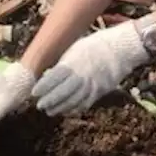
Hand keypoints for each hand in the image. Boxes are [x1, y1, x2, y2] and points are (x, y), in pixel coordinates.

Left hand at [31, 23, 148, 116]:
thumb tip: (50, 75)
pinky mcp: (100, 91)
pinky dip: (75, 108)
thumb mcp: (77, 48)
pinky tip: (67, 111)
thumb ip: (65, 63)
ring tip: (50, 111)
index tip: (34, 92)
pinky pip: (86, 103)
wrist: (121, 48)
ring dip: (60, 107)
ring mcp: (92, 85)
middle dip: (50, 100)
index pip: (55, 77)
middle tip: (40, 105)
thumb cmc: (96, 45)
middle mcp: (82, 75)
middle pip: (63, 92)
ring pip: (73, 101)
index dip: (44, 87)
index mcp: (74, 62)